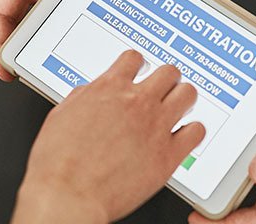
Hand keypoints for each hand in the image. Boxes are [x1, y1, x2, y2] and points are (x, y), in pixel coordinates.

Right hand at [0, 0, 158, 79]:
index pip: (6, 13)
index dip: (1, 42)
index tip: (6, 67)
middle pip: (32, 32)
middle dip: (33, 55)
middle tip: (44, 75)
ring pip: (62, 34)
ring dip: (65, 52)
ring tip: (75, 68)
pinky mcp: (99, 4)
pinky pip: (91, 27)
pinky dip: (93, 41)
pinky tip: (103, 52)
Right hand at [12, 51, 205, 223]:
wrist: (68, 195)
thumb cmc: (58, 162)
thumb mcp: (61, 115)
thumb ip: (82, 97)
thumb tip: (91, 92)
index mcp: (109, 88)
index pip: (134, 59)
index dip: (137, 64)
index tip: (139, 71)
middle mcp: (137, 102)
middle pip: (169, 72)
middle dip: (166, 79)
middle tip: (163, 89)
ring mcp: (156, 126)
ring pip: (188, 94)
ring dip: (183, 98)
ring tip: (178, 107)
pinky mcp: (168, 155)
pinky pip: (197, 132)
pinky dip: (193, 132)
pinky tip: (185, 136)